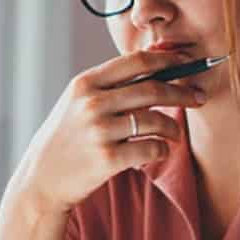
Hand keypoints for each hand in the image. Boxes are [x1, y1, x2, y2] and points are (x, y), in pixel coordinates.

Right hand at [13, 49, 205, 214]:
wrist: (41, 180)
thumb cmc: (65, 139)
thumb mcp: (76, 103)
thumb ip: (109, 85)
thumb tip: (157, 64)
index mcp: (84, 84)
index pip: (136, 62)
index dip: (168, 59)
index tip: (188, 62)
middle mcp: (91, 104)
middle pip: (153, 89)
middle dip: (183, 92)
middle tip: (198, 98)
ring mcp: (99, 131)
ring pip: (156, 120)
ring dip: (173, 127)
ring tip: (173, 133)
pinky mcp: (107, 158)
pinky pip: (152, 149)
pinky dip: (162, 150)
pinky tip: (158, 151)